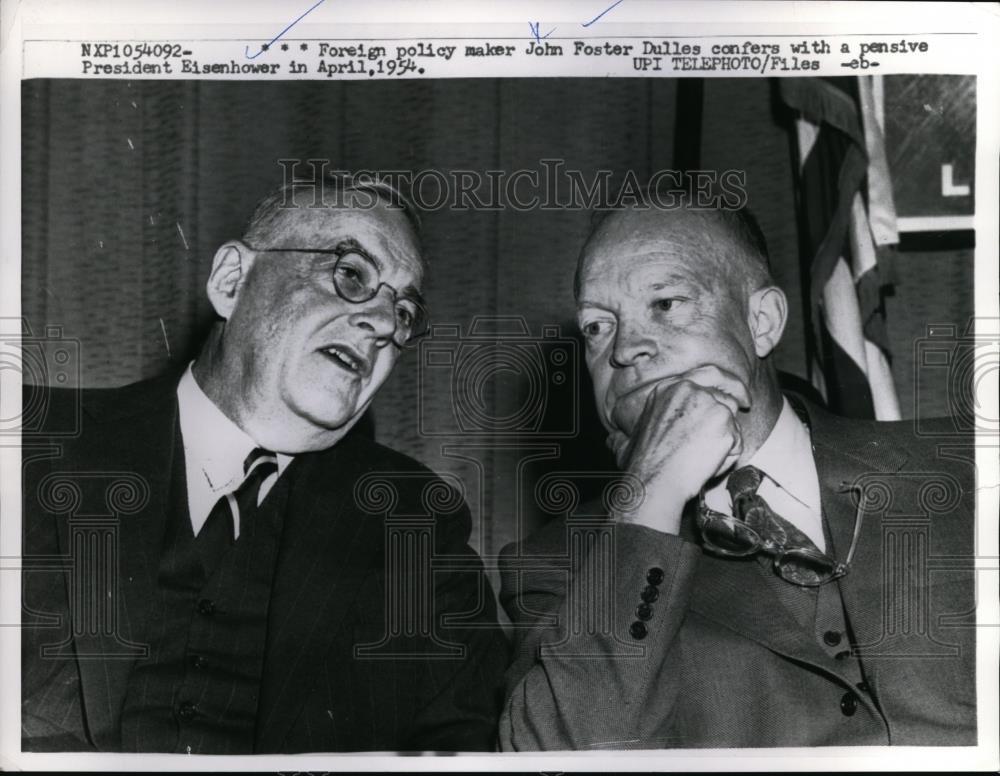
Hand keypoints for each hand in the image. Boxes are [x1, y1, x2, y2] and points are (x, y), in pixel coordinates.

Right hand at [608, 365, 749, 533]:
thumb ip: (629, 432)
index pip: (705, 374)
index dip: (721, 381)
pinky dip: (728, 456)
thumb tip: (611, 441)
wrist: (655, 481)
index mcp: (668, 389)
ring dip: (725, 439)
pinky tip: (707, 465)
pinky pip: (736, 440)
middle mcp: (690, 390)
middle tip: (746, 402)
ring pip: (731, 418)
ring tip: (703, 459)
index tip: (730, 390)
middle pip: (725, 388)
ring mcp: (709, 405)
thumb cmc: (641, 465)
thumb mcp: (630, 438)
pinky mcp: (724, 424)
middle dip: (739, 391)